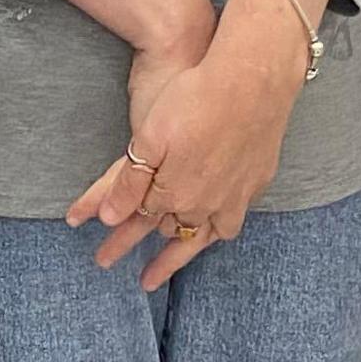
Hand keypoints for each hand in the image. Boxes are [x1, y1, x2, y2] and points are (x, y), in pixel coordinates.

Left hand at [68, 0, 313, 290]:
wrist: (254, 79)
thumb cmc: (195, 99)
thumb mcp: (149, 138)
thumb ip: (130, 183)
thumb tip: (110, 219)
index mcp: (176, 193)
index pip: (141, 222)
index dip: (120, 239)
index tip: (103, 258)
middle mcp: (207, 202)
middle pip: (176, 237)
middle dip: (156, 261)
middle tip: (142, 282)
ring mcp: (236, 195)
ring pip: (209, 235)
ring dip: (190, 252)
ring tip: (178, 264)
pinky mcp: (257, 180)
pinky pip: (234, 218)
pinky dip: (221, 228)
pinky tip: (219, 226)